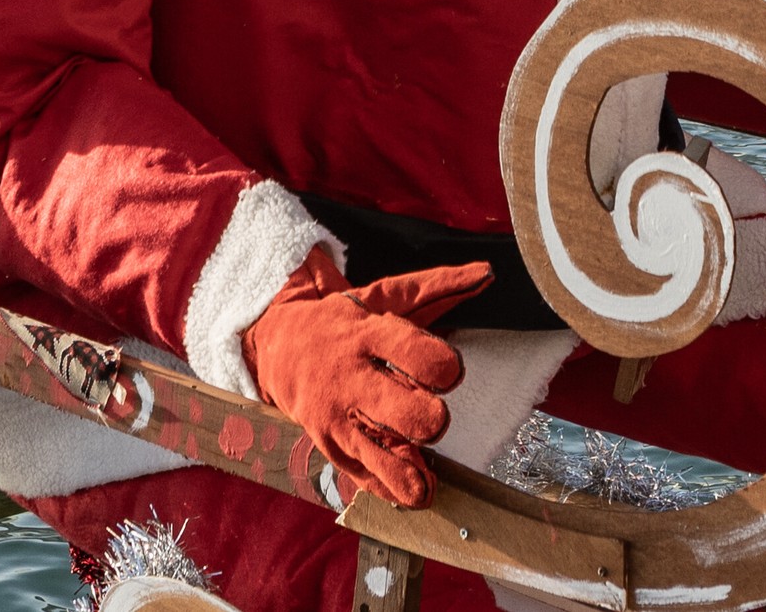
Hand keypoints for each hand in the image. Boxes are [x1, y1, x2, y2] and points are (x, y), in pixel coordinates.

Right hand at [239, 251, 489, 508]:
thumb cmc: (343, 323)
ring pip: (376, 453)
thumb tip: (487, 273)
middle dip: (428, 419)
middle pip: (400, 410)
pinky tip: (413, 492)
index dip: (443, 366)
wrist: (278, 347)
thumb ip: (436, 288)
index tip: (452, 372)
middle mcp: (351, 378)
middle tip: (437, 418)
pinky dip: (389, 488)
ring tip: (428, 483)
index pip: (412, 352)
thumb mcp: (382, 296)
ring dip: (407, 471)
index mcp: (367, 334)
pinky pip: (361, 475)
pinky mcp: (329, 445)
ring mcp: (336, 416)